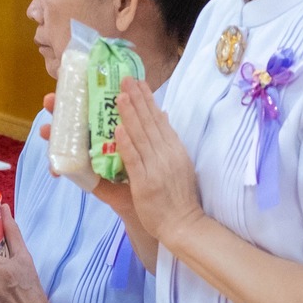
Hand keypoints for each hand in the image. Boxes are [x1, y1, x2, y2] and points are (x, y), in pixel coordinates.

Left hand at [113, 78, 204, 248]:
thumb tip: (163, 116)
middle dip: (137, 98)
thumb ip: (168, 141)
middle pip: (150, 122)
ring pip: (141, 136)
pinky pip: (134, 159)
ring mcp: (157, 168)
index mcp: (174, 149)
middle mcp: (167, 154)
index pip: (159, 119)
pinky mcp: (146, 183)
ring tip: (119, 95)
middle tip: (125, 78)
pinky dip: (127, 143)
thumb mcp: (178, 163)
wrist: (184, 224)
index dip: (148, 100)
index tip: (138, 82)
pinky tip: (118, 128)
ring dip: (129, 114)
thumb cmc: (178, 196)